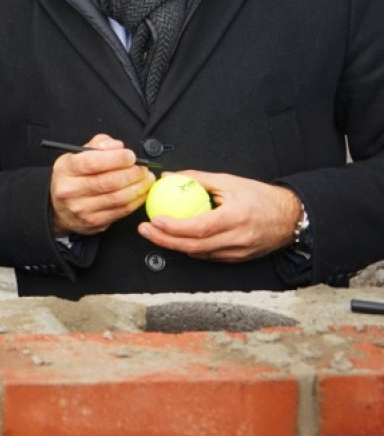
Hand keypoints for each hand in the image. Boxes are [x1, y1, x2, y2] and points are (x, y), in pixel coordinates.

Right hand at [49, 134, 152, 235]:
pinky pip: (121, 211)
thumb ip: (99, 145)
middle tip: (143, 168)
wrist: (59, 208)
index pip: (92, 162)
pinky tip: (141, 192)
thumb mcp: (78, 155)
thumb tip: (118, 146)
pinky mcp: (93, 223)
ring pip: (118, 198)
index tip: (130, 156)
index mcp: (65, 169)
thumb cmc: (73, 178)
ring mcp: (81, 209)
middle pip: (109, 182)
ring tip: (146, 179)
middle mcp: (70, 190)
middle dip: (132, 174)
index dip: (116, 158)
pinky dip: (136, 201)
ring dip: (138, 188)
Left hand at [137, 172, 299, 261]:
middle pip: (194, 246)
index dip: (173, 227)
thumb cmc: (261, 197)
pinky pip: (209, 256)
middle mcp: (237, 238)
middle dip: (164, 240)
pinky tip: (178, 239)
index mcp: (235, 217)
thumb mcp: (229, 182)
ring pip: (199, 254)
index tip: (154, 220)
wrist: (290, 216)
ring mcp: (238, 252)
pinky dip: (192, 249)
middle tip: (145, 230)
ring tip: (156, 234)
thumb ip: (198, 179)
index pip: (198, 227)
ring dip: (175, 246)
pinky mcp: (238, 258)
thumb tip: (169, 176)